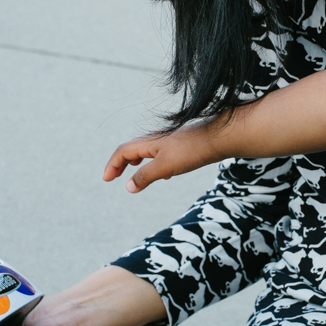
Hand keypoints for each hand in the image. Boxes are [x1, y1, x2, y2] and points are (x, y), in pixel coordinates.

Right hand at [103, 122, 222, 192]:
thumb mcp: (165, 167)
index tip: (106, 179)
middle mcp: (156, 140)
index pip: (122, 151)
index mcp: (148, 143)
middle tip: (113, 177)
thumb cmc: (191, 151)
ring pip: (147, 152)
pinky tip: (166, 175)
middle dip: (121, 164)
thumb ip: (145, 176)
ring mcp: (169, 142)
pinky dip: (154, 164)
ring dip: (136, 164)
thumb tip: (127, 187)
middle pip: (132, 150)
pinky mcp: (181, 146)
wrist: (219, 138)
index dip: (112, 165)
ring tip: (134, 176)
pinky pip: (161, 155)